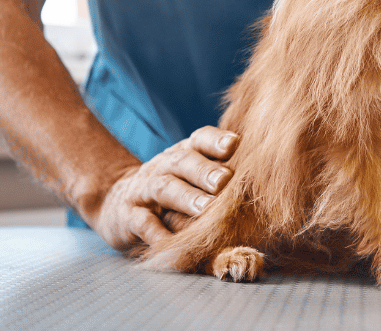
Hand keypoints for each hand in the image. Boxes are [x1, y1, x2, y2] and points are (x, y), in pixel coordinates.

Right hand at [88, 126, 238, 251]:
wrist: (116, 203)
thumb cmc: (171, 190)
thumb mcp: (190, 175)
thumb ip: (219, 173)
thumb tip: (263, 178)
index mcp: (184, 154)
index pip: (199, 139)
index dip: (215, 140)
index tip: (235, 143)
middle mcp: (164, 167)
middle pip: (183, 162)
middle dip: (205, 171)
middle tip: (224, 181)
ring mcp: (144, 190)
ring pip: (164, 189)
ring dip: (186, 198)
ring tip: (205, 209)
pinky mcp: (129, 217)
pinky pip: (142, 223)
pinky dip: (156, 233)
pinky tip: (171, 241)